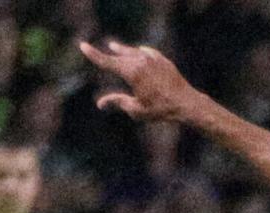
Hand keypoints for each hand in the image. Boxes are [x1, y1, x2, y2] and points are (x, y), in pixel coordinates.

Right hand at [80, 39, 199, 122]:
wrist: (186, 103)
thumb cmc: (161, 110)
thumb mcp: (136, 110)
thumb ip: (118, 102)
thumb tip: (100, 103)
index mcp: (131, 72)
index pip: (107, 62)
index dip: (93, 55)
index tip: (82, 46)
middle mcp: (140, 61)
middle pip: (118, 55)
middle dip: (107, 55)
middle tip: (95, 50)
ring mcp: (153, 59)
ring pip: (133, 51)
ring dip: (122, 50)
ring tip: (114, 46)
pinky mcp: (163, 60)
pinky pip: (148, 52)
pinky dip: (140, 52)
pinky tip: (139, 51)